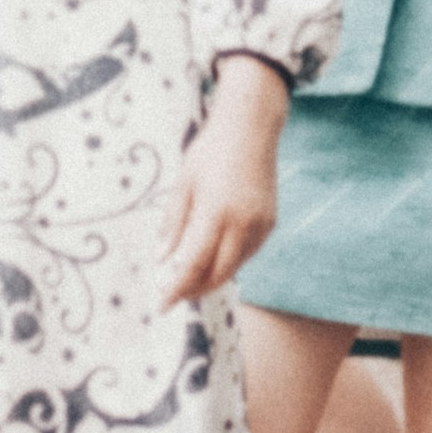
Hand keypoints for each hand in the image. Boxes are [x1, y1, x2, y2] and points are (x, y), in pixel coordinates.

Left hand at [159, 54, 290, 303]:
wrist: (251, 127)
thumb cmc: (210, 151)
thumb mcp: (183, 184)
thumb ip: (173, 225)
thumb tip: (161, 260)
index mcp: (215, 213)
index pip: (192, 265)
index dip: (176, 289)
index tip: (162, 305)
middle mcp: (242, 223)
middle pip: (218, 274)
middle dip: (195, 289)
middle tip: (175, 294)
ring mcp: (260, 224)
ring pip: (235, 267)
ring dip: (213, 277)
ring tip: (191, 279)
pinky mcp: (270, 222)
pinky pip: (248, 253)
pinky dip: (230, 262)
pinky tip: (214, 258)